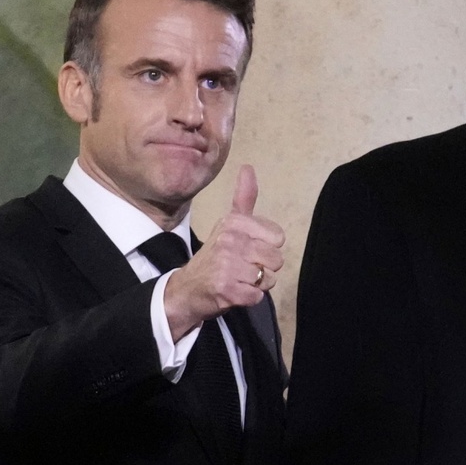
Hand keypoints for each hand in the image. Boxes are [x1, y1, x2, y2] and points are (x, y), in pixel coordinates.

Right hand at [163, 165, 285, 338]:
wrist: (187, 289)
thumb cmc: (215, 256)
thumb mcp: (228, 224)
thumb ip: (244, 198)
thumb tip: (248, 167)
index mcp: (234, 223)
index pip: (278, 238)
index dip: (267, 248)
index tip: (247, 249)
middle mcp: (229, 241)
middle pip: (277, 260)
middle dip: (264, 268)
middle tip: (242, 267)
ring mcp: (227, 266)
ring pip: (269, 279)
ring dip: (257, 284)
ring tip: (238, 279)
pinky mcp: (227, 290)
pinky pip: (258, 296)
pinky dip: (249, 298)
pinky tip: (234, 292)